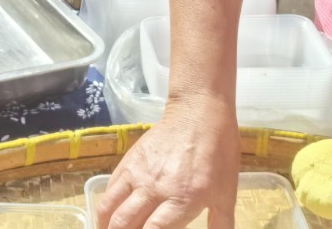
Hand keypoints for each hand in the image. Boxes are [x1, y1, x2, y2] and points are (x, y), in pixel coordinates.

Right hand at [98, 95, 240, 228]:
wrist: (199, 113)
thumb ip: (221, 224)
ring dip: (105, 225)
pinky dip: (105, 206)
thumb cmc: (218, 154)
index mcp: (181, 200)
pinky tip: (108, 215)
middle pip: (125, 223)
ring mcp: (138, 174)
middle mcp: (155, 189)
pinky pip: (110, 188)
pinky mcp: (128, 160)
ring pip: (110, 207)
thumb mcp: (226, 194)